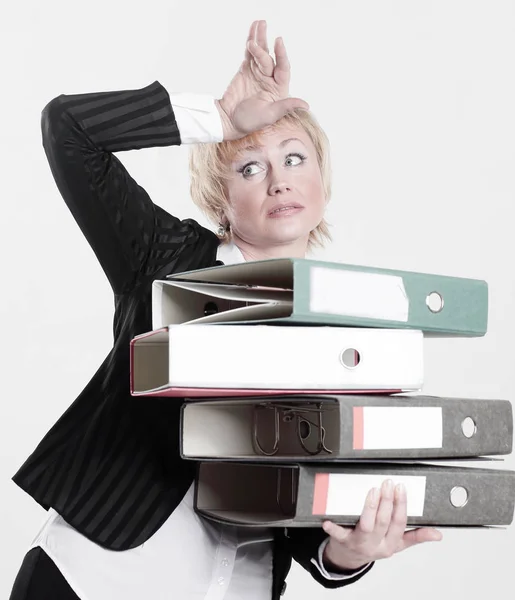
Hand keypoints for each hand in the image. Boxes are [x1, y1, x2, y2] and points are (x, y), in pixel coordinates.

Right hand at [216, 20, 308, 140]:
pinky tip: (253, 30)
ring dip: (260, 38)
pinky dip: (251, 42)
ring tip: (259, 23)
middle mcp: (270, 79)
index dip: (282, 55)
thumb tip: (306, 105)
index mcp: (278, 89)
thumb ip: (286, 106)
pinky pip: (249, 54)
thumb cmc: (251, 121)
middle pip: (269, 58)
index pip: (283, 68)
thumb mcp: (270, 115)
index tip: (278, 42)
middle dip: (264, 45)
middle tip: (259, 34)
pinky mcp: (246, 70)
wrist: (229, 120)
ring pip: (260, 52)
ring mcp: (258, 73)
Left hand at [322, 479, 442, 570]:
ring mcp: (359, 542)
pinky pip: (339, 533)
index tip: (401, 488)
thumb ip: (416, 536)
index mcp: (391, 544)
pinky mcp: (343, 540)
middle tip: (388, 483)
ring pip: (367, 525)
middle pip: (384, 522)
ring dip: (370, 507)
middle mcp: (376, 544)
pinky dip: (334, 527)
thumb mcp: (397, 544)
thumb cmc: (374, 545)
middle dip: (387, 501)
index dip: (401, 505)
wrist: (349, 558)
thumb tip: (438, 534)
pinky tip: (329, 519)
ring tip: (373, 491)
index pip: (399, 524)